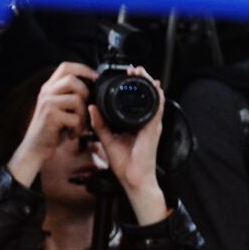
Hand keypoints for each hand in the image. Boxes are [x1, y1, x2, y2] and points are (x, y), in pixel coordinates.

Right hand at [8, 62, 96, 187]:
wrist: (35, 147)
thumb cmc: (51, 129)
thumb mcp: (58, 108)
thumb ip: (69, 95)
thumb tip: (92, 88)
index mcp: (49, 88)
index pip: (66, 67)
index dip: (83, 69)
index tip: (95, 78)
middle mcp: (46, 92)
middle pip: (72, 79)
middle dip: (85, 92)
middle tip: (86, 107)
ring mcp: (47, 103)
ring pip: (76, 99)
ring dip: (83, 115)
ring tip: (79, 126)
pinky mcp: (50, 116)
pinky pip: (75, 118)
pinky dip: (78, 128)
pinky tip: (73, 134)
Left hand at [88, 66, 168, 224]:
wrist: (133, 180)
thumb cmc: (125, 163)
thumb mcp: (108, 139)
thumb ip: (100, 124)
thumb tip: (91, 108)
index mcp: (136, 124)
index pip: (135, 101)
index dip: (132, 86)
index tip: (125, 75)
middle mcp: (146, 123)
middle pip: (146, 97)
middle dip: (142, 81)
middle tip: (134, 69)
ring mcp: (152, 126)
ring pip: (154, 100)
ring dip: (149, 85)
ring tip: (142, 73)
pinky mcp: (153, 130)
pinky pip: (157, 111)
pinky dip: (156, 99)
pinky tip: (154, 89)